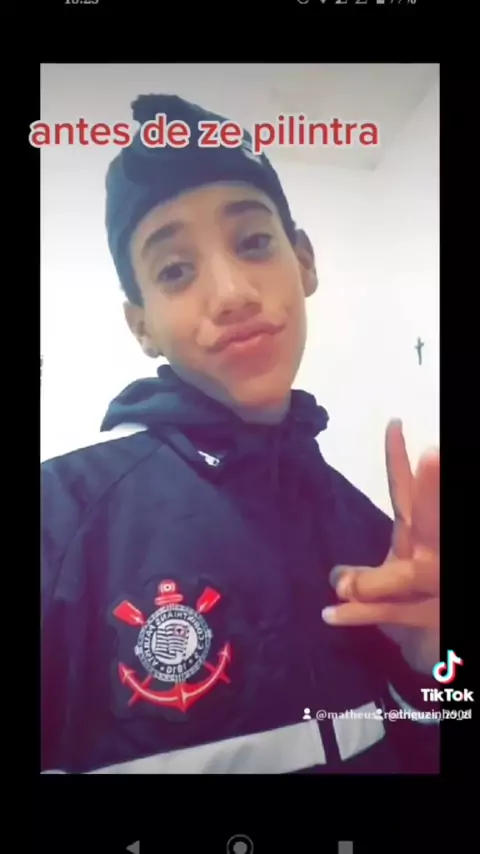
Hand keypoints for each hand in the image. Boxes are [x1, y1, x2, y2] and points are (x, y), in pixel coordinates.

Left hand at [322, 420, 438, 670]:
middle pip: (434, 520)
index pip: (410, 493)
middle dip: (435, 490)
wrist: (439, 648)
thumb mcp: (394, 580)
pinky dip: (358, 614)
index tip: (392, 424)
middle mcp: (434, 555)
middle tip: (435, 454)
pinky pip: (392, 613)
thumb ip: (364, 575)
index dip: (399, 461)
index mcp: (421, 538)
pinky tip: (330, 613)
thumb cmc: (417, 606)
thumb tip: (336, 577)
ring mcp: (436, 587)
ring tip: (341, 583)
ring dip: (374, 580)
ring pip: (409, 575)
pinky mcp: (428, 618)